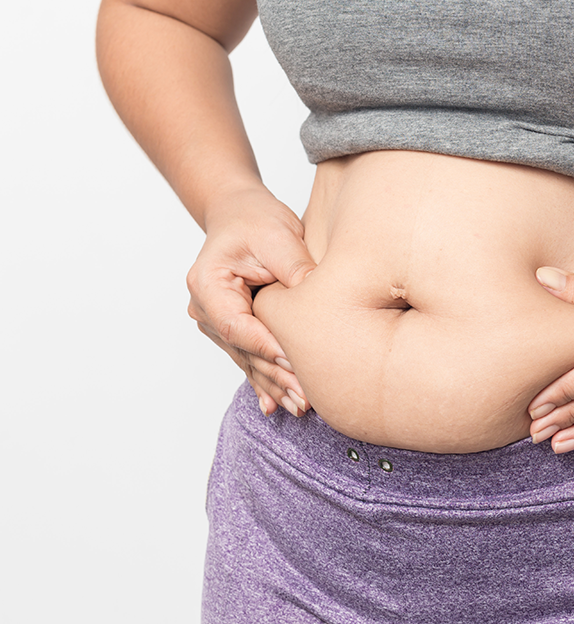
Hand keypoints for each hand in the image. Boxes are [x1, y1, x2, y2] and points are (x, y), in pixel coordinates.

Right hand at [186, 187, 315, 416]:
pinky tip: (274, 407)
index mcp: (207, 284)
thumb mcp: (277, 236)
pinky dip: (264, 381)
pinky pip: (248, 359)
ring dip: (273, 384)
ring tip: (301, 406)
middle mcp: (205, 309)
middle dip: (275, 374)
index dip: (266, 346)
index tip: (293, 362)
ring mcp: (216, 323)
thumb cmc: (255, 221)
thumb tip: (318, 296)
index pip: (238, 325)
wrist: (240, 216)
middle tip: (306, 397)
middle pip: (243, 350)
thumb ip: (294, 267)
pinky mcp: (233, 330)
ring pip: (247, 360)